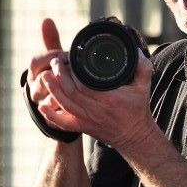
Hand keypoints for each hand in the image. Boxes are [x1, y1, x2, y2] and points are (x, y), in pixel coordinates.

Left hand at [28, 18, 154, 149]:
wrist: (135, 137)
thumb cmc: (138, 110)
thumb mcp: (144, 87)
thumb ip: (142, 67)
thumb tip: (133, 49)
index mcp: (109, 98)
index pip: (84, 84)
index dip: (72, 72)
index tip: (68, 59)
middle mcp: (96, 110)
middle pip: (71, 92)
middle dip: (59, 76)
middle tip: (55, 62)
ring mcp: (88, 120)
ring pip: (65, 104)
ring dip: (53, 90)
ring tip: (45, 76)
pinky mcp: (83, 128)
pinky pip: (64, 124)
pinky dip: (51, 116)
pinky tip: (42, 106)